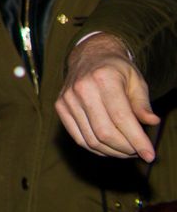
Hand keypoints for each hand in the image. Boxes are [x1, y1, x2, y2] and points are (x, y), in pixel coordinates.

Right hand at [57, 33, 159, 160]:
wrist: (90, 56)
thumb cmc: (117, 70)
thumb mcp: (136, 81)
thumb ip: (143, 104)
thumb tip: (152, 122)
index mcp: (103, 78)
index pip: (121, 118)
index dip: (137, 140)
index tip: (149, 155)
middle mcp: (82, 88)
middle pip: (104, 132)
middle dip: (125, 149)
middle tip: (137, 152)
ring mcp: (68, 98)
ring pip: (91, 139)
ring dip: (112, 152)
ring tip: (126, 151)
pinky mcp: (60, 106)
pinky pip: (78, 138)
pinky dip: (96, 149)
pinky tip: (109, 147)